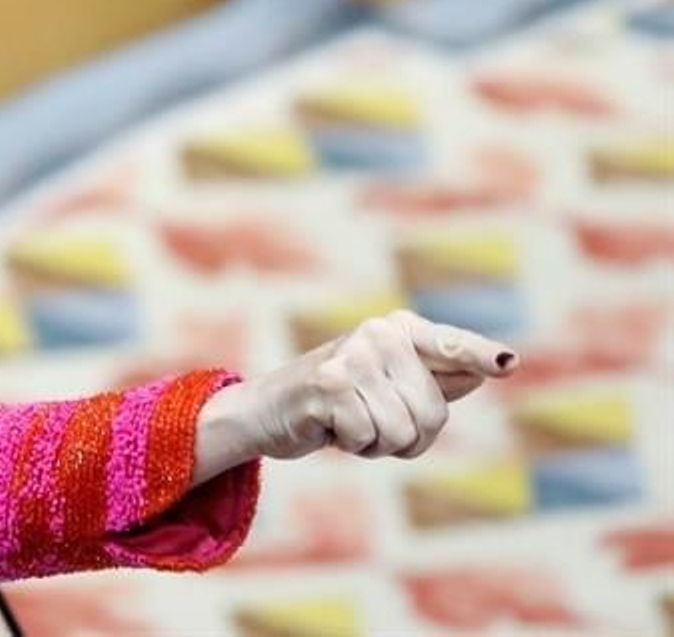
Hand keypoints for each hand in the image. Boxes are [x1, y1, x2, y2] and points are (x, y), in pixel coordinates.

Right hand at [193, 311, 518, 482]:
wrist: (268, 410)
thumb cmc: (337, 401)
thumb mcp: (388, 386)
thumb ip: (437, 377)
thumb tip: (491, 366)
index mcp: (398, 330)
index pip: (449, 346)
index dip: (479, 357)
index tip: (507, 363)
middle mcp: (377, 333)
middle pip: (433, 413)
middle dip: (408, 436)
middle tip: (370, 422)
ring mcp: (352, 356)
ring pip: (403, 432)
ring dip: (378, 444)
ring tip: (350, 424)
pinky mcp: (328, 383)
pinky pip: (369, 438)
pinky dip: (353, 445)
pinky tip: (330, 427)